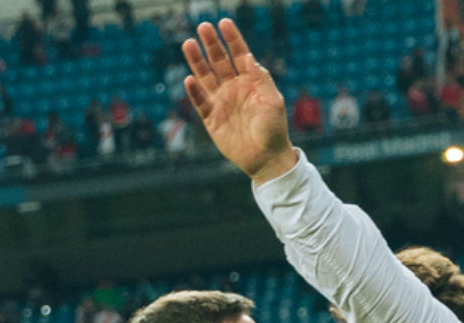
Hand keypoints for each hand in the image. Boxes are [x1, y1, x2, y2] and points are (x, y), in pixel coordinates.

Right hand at [182, 19, 297, 181]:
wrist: (267, 158)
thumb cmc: (274, 129)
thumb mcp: (273, 102)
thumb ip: (261, 79)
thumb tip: (250, 57)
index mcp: (250, 82)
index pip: (239, 55)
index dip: (232, 39)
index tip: (224, 22)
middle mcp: (233, 88)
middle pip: (219, 61)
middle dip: (211, 44)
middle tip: (203, 27)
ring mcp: (221, 102)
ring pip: (205, 77)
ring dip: (197, 61)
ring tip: (188, 44)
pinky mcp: (211, 119)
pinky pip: (200, 102)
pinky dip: (195, 92)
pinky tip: (190, 79)